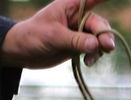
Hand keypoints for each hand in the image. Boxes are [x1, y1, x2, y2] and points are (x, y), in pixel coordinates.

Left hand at [0, 0, 115, 69]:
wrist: (24, 52)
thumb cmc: (33, 36)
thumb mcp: (54, 36)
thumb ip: (75, 40)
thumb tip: (96, 45)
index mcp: (71, 6)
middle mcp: (78, 17)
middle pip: (100, 25)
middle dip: (105, 36)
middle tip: (107, 48)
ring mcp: (80, 32)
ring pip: (99, 39)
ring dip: (100, 50)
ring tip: (89, 60)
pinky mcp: (80, 46)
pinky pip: (94, 50)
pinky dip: (94, 56)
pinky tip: (87, 62)